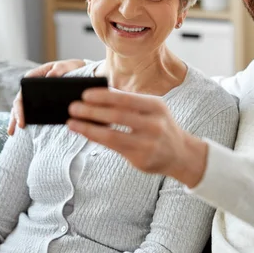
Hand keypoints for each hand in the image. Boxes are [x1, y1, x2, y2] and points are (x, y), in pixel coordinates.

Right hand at [7, 59, 86, 134]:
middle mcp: (31, 87)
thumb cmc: (71, 68)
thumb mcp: (68, 66)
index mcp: (35, 76)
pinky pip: (28, 112)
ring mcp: (33, 96)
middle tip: (20, 126)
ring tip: (12, 132)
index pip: (24, 88)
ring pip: (20, 108)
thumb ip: (60, 69)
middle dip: (17, 114)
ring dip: (14, 120)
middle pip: (19, 101)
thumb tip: (50, 76)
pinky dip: (22, 120)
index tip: (23, 113)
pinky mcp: (38, 103)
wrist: (78, 73)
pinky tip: (17, 131)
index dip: (22, 102)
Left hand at [66, 88, 208, 187]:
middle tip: (73, 107)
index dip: (104, 96)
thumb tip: (97, 97)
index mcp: (156, 106)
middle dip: (91, 111)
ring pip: (112, 134)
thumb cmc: (159, 127)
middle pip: (117, 115)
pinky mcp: (141, 158)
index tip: (85, 94)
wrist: (181, 154)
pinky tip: (85, 133)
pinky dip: (97, 138)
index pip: (125, 99)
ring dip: (88, 128)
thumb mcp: (152, 110)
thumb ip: (130, 104)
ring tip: (72, 122)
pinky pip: (113, 147)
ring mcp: (148, 143)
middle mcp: (154, 124)